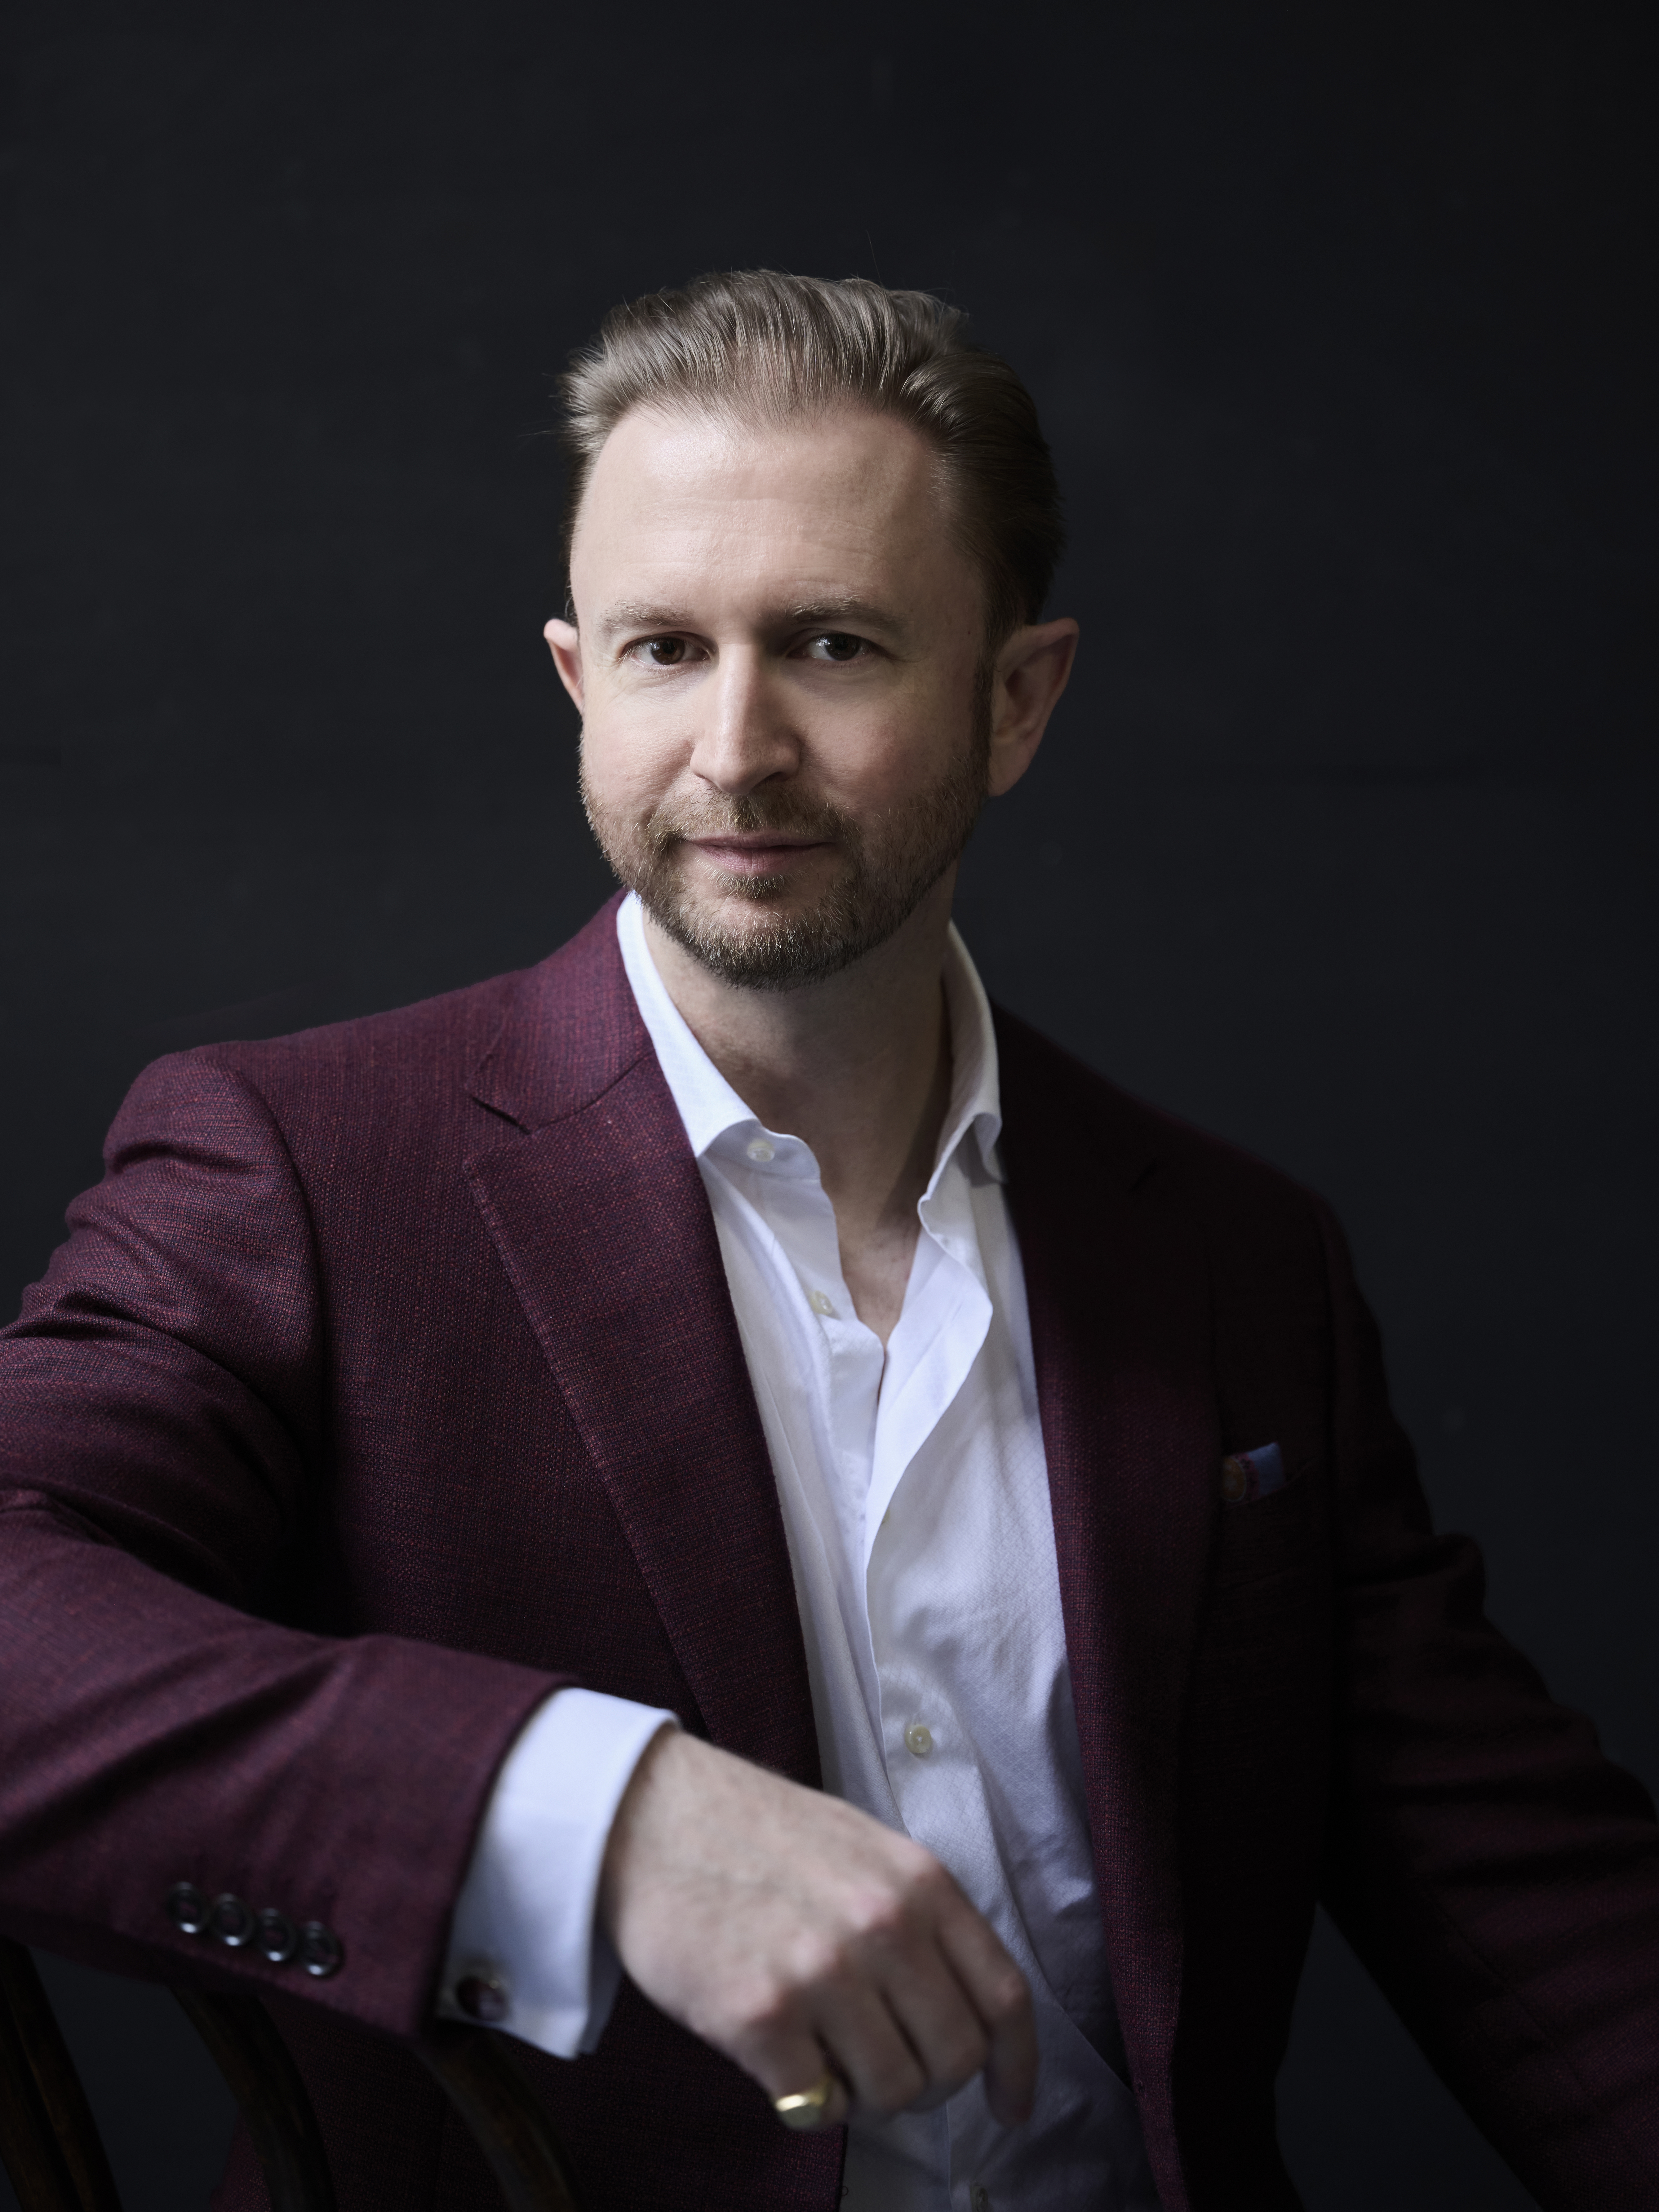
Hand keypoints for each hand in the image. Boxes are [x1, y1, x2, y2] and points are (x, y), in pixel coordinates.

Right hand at [598, 1729, 1035, 2129]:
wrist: (654, 1816)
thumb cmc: (759, 1835)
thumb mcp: (865, 1850)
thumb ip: (919, 1920)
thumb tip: (962, 2011)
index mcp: (919, 1883)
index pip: (1004, 1995)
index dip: (1016, 2066)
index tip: (1008, 2105)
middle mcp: (881, 1926)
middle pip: (954, 2058)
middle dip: (929, 2085)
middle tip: (891, 2074)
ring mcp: (821, 1973)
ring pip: (890, 2093)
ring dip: (863, 2093)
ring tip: (824, 2053)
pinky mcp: (758, 2017)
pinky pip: (816, 2105)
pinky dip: (805, 2099)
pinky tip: (781, 2058)